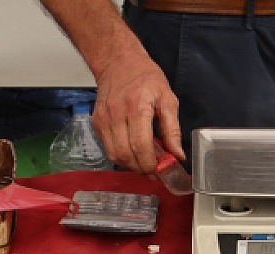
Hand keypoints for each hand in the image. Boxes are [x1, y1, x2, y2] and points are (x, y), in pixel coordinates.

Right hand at [91, 44, 182, 173]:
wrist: (118, 62)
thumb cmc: (145, 78)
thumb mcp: (167, 99)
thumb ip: (172, 130)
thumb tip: (177, 155)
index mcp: (137, 107)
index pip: (141, 146)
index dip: (150, 164)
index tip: (160, 169)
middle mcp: (116, 115)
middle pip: (125, 155)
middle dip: (140, 168)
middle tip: (153, 169)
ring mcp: (103, 120)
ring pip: (114, 156)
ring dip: (130, 164)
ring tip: (143, 160)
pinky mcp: (97, 123)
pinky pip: (108, 148)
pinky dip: (121, 155)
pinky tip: (132, 149)